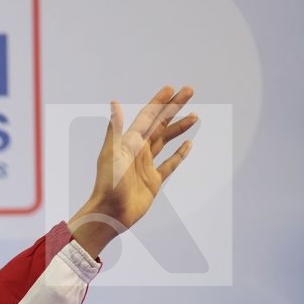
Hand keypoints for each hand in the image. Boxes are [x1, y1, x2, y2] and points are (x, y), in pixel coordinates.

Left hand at [68, 85, 196, 258]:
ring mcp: (146, 166)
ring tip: (194, 116)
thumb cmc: (108, 184)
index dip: (159, 102)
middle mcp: (138, 151)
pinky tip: (188, 144)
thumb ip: (116, 128)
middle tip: (190, 91)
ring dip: (179, 128)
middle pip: (160, 124)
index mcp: (129, 142)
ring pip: (166, 141)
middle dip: (174, 108)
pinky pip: (169, 164)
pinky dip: (179, 154)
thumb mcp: (112, 153)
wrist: (109, 214)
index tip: (172, 88)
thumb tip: (114, 103)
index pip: (147, 116)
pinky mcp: (153, 181)